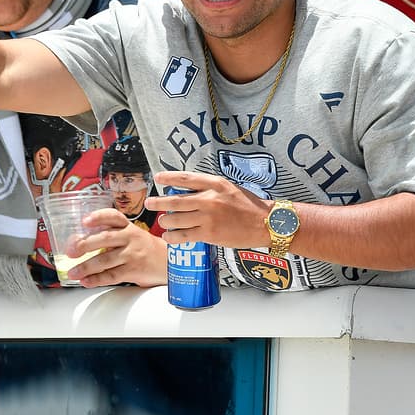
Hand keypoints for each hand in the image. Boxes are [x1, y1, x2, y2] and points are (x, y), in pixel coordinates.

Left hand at [67, 208, 168, 286]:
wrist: (167, 262)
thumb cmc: (142, 248)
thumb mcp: (130, 235)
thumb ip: (109, 235)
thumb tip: (77, 242)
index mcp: (127, 226)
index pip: (113, 216)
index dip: (98, 217)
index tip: (84, 221)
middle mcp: (130, 237)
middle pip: (105, 238)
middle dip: (85, 245)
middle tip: (70, 252)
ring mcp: (132, 254)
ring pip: (105, 260)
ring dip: (86, 267)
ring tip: (73, 272)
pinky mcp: (134, 270)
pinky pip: (112, 275)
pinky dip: (97, 279)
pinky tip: (86, 281)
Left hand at [146, 170, 270, 248]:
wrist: (265, 223)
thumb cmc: (248, 205)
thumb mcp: (229, 188)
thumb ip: (209, 188)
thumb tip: (187, 191)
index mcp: (215, 184)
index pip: (186, 178)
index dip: (169, 177)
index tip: (157, 178)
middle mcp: (209, 199)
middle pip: (176, 201)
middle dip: (158, 202)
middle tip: (149, 203)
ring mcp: (208, 218)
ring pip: (177, 219)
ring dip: (165, 221)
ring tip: (162, 222)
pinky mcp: (209, 234)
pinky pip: (184, 236)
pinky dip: (173, 237)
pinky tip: (168, 237)